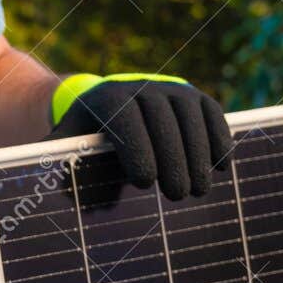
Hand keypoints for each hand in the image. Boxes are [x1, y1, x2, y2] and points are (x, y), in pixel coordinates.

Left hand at [50, 73, 232, 200]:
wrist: (108, 102)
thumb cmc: (86, 134)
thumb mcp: (66, 144)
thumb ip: (60, 164)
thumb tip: (67, 192)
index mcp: (107, 99)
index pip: (125, 121)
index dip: (137, 150)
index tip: (145, 183)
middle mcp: (142, 87)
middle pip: (162, 122)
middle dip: (173, 160)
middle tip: (177, 196)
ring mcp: (172, 88)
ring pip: (191, 119)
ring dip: (199, 155)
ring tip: (199, 190)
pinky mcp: (195, 95)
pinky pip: (212, 114)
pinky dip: (220, 138)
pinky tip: (223, 167)